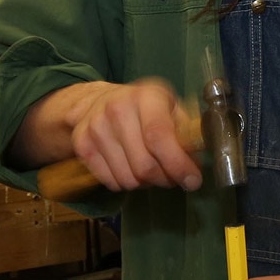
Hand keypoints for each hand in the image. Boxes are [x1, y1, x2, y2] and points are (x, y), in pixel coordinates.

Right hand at [68, 79, 202, 191]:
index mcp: (145, 96)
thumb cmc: (143, 107)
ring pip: (128, 179)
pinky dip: (125, 183)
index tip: (192, 181)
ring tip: (149, 169)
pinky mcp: (82, 145)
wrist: (97, 100)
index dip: (178, 164)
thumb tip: (197, 161)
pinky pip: (111, 182)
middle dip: (165, 179)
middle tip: (171, 177)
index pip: (159, 136)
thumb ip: (187, 132)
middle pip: (144, 165)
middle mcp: (117, 109)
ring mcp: (96, 127)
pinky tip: (129, 168)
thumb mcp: (170, 108)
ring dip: (145, 183)